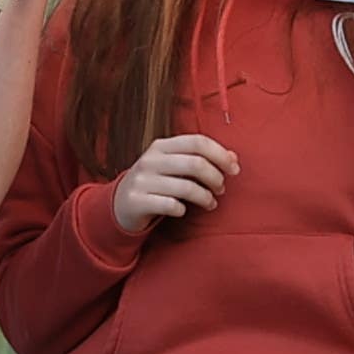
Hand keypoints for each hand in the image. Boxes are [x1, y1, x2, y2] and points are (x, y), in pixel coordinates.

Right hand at [108, 132, 238, 233]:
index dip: (220, 154)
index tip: (234, 169)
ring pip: (186, 187)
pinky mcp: (137, 201)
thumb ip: (201, 159)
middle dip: (215, 178)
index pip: (197, 142)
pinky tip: (184, 211)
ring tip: (210, 203)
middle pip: (195, 164)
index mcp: (161, 146)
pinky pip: (170, 206)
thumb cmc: (155, 183)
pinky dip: (182, 210)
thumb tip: (233, 157)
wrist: (119, 204)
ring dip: (205, 197)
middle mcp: (150, 160)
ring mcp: (142, 181)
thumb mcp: (174, 166)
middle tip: (221, 189)